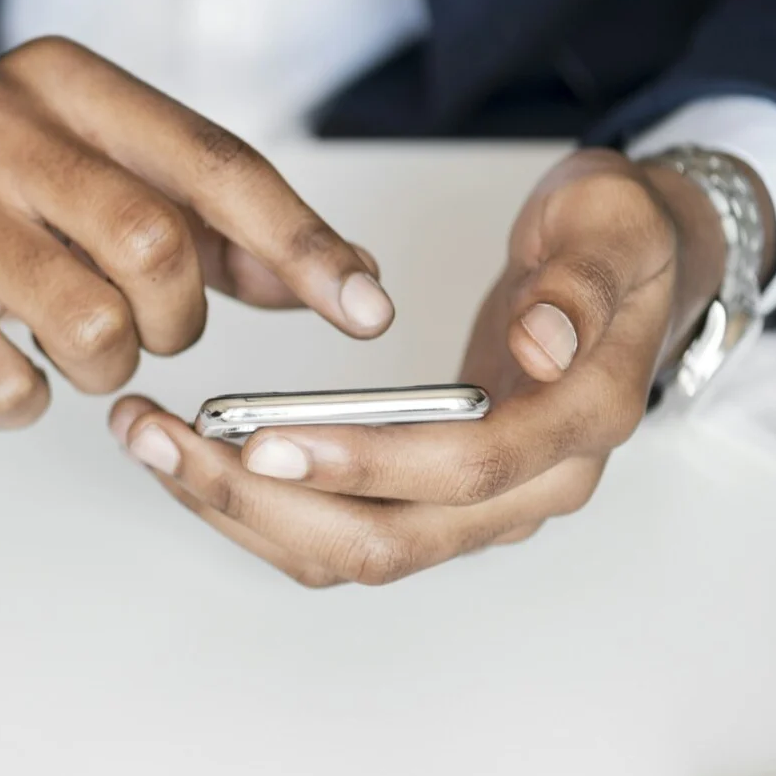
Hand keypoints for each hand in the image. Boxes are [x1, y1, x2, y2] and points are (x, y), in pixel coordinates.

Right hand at [0, 36, 391, 427]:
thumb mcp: (87, 183)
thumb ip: (204, 224)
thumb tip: (331, 277)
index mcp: (61, 82)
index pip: (213, 165)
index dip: (301, 245)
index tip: (363, 308)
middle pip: (157, 250)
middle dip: (173, 324)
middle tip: (144, 334)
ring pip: (91, 327)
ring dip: (102, 370)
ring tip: (64, 350)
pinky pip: (9, 385)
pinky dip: (23, 401)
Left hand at [110, 148, 775, 585]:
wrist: (627, 273)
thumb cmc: (613, 242)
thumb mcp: (610, 223)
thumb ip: (578, 282)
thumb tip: (542, 344)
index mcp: (581, 424)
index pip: (467, 470)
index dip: (364, 462)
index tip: (264, 438)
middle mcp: (532, 489)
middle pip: (385, 539)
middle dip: (259, 500)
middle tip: (160, 437)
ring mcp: (480, 509)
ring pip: (346, 552)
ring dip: (238, 510)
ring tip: (149, 441)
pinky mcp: (432, 503)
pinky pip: (335, 532)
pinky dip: (256, 506)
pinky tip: (191, 457)